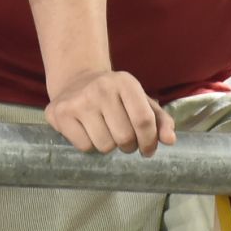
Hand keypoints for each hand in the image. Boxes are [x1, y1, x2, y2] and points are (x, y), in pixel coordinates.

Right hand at [44, 69, 177, 157]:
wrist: (76, 80)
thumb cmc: (115, 96)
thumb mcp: (140, 100)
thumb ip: (160, 120)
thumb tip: (170, 140)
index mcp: (125, 82)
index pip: (144, 121)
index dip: (149, 142)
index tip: (147, 149)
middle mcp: (101, 88)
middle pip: (124, 137)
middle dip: (128, 146)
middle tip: (124, 139)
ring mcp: (79, 100)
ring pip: (104, 145)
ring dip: (108, 146)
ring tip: (105, 133)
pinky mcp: (60, 113)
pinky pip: (84, 146)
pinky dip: (89, 145)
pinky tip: (87, 131)